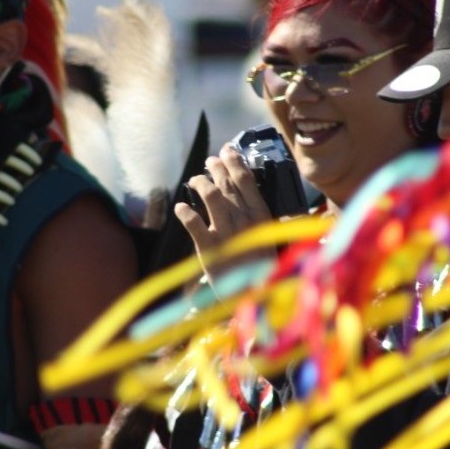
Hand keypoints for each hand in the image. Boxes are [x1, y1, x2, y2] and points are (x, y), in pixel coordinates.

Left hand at [174, 143, 273, 283]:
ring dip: (201, 182)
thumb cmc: (261, 268)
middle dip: (217, 167)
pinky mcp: (209, 249)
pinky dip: (184, 212)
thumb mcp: (269, 239)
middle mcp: (245, 221)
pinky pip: (193, 223)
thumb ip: (260, 217)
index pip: (247, 180)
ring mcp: (226, 234)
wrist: (253, 298)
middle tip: (210, 161)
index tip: (228, 150)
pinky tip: (180, 207)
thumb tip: (252, 194)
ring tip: (196, 179)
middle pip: (227, 184)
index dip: (235, 161)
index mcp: (262, 216)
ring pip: (211, 196)